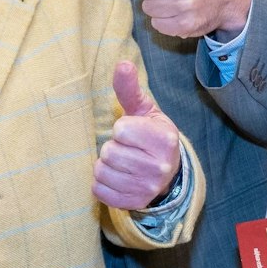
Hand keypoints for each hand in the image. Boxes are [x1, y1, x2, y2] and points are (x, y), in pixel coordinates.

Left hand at [95, 61, 181, 209]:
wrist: (167, 172)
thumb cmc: (151, 136)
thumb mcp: (144, 110)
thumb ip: (130, 88)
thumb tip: (122, 63)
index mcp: (164, 140)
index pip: (121, 129)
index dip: (122, 128)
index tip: (133, 132)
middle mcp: (159, 167)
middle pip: (110, 152)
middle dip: (113, 147)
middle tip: (127, 149)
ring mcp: (147, 188)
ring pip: (102, 171)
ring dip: (105, 165)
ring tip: (122, 163)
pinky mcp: (134, 203)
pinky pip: (99, 191)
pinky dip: (102, 183)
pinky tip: (117, 177)